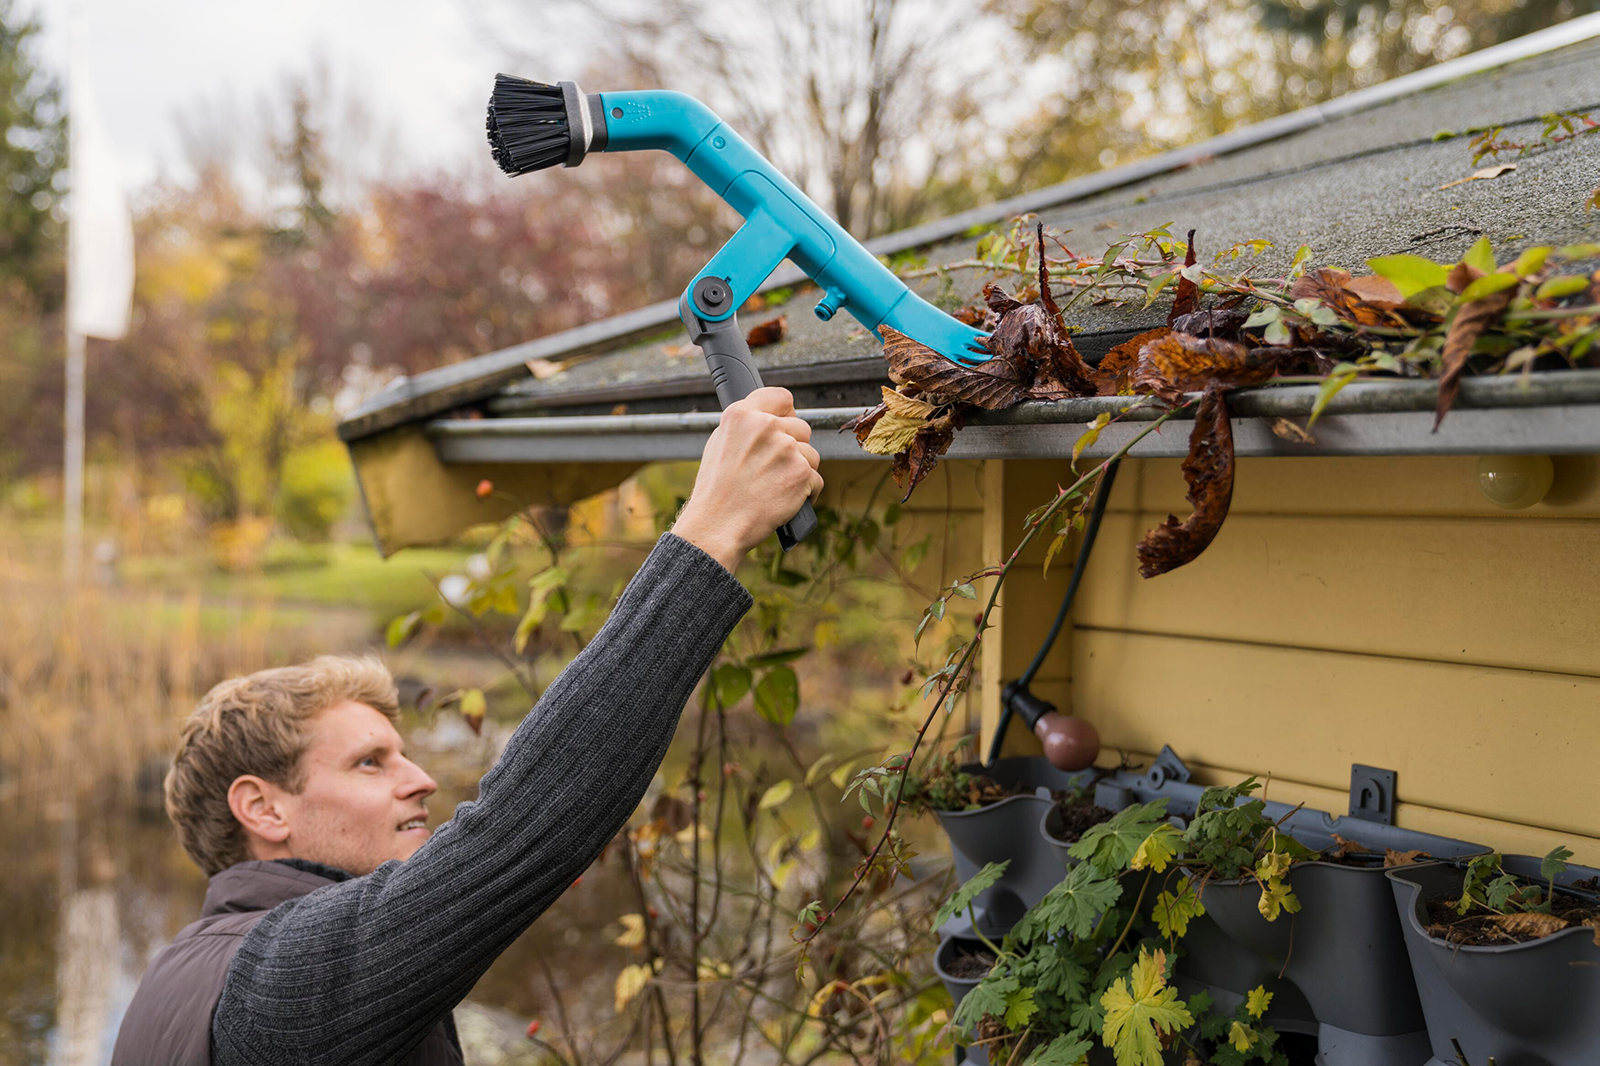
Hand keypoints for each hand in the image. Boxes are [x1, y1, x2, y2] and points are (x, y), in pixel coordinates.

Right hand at [671, 387, 822, 571]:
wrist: (718, 524)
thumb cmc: (716, 491)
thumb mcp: (720, 444)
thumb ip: (747, 427)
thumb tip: (769, 419)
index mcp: (742, 415)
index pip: (782, 398)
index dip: (786, 413)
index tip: (785, 425)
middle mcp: (765, 426)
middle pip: (801, 428)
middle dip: (794, 448)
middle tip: (774, 468)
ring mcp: (786, 448)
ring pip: (811, 454)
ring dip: (800, 470)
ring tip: (776, 486)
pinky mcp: (801, 472)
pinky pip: (816, 479)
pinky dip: (806, 492)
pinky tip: (786, 500)